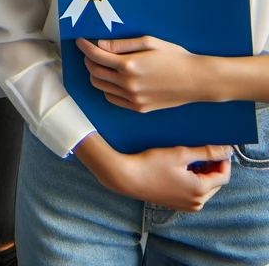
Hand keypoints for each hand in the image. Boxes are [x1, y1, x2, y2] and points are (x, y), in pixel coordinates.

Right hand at [76, 133, 231, 211]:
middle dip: (212, 167)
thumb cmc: (151, 164)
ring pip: (204, 188)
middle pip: (215, 183)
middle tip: (202, 150)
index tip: (219, 147)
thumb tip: (226, 150)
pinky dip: (192, 179)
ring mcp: (186, 205)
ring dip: (202, 173)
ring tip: (189, 157)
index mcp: (200, 191)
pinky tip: (180, 167)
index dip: (223, 160)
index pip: (223, 176)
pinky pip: (193, 192)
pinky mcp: (176, 204)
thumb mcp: (180, 153)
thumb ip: (205, 152)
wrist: (127, 177)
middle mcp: (196, 202)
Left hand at [78, 36, 204, 110]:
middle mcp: (128, 84)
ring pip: (101, 87)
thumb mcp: (148, 42)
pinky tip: (112, 79)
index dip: (84, 46)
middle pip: (94, 72)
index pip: (96, 56)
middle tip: (90, 51)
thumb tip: (99, 45)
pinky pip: (113, 99)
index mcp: (129, 65)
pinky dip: (107, 88)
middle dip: (88, 59)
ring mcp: (133, 99)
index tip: (80, 40)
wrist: (197, 80)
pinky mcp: (139, 108)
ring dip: (95, 74)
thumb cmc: (175, 57)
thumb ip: (120, 44)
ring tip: (101, 64)